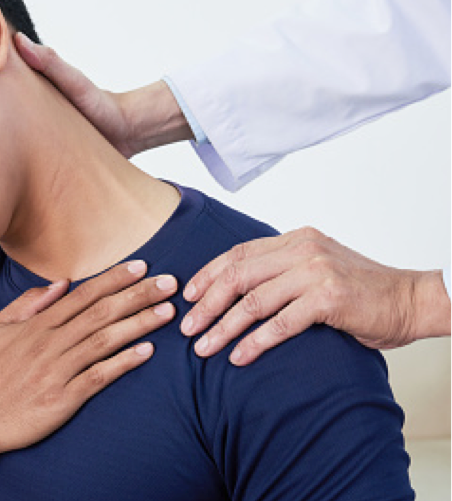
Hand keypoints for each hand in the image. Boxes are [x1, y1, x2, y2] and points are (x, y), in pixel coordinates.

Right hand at [0, 260, 176, 470]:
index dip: (115, 279)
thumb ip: (29, 303)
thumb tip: (61, 283)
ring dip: (139, 324)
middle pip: (102, 312)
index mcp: (40, 324)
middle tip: (170, 283)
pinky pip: (98, 377)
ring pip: (105, 340)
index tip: (142, 266)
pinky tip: (147, 352)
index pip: (85, 294)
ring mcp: (58, 371)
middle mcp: (51, 342)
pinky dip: (123, 363)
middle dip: (139, 295)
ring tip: (168, 312)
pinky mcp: (61, 399)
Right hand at [14, 34, 192, 156]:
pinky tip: (20, 172)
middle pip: (10, 117)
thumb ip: (51, 64)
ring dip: (12, 146)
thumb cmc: (102, 105)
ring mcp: (47, 137)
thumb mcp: (74, 82)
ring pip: (21, 141)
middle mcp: (39, 116)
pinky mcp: (56, 157)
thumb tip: (19, 41)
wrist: (127, 133)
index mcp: (37, 95)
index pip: (6, 88)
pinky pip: (38, 161)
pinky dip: (30, 164)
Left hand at [180, 227, 451, 365]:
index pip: (239, 253)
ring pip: (254, 300)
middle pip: (238, 275)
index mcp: (295, 239)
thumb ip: (283, 270)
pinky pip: (281, 323)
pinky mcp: (328, 298)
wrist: (409, 298)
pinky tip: (238, 357)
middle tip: (187, 326)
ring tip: (203, 347)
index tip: (188, 295)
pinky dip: (255, 342)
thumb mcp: (317, 266)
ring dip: (223, 326)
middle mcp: (302, 250)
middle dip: (207, 302)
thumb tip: (240, 291)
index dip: (209, 274)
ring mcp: (315, 271)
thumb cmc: (360, 288)